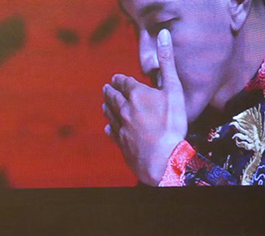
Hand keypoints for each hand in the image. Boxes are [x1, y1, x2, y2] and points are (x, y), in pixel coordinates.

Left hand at [103, 29, 186, 185]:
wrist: (161, 157)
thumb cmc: (171, 122)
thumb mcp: (174, 89)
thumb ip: (167, 62)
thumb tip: (164, 34)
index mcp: (136, 94)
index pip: (124, 83)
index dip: (120, 79)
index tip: (116, 78)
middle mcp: (124, 109)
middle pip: (113, 97)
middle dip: (110, 91)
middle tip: (106, 88)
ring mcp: (121, 127)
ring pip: (110, 114)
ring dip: (107, 107)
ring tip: (104, 103)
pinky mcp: (121, 142)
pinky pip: (113, 132)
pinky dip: (110, 127)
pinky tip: (109, 128)